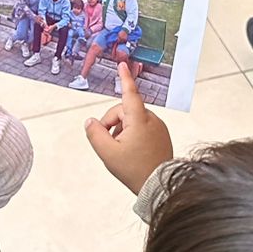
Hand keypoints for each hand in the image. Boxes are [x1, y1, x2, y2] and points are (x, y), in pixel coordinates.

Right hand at [84, 64, 172, 194]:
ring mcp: (159, 127)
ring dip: (122, 130)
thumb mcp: (107, 152)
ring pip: (132, 120)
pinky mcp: (161, 136)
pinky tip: (131, 152)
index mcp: (139, 120)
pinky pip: (142, 128)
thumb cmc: (135, 170)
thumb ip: (95, 133)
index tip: (122, 65)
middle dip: (112, 123)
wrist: (158, 186)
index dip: (124, 78)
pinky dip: (133, 135)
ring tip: (121, 150)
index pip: (129, 93)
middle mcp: (152, 119)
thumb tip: (91, 121)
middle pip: (124, 111)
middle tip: (108, 143)